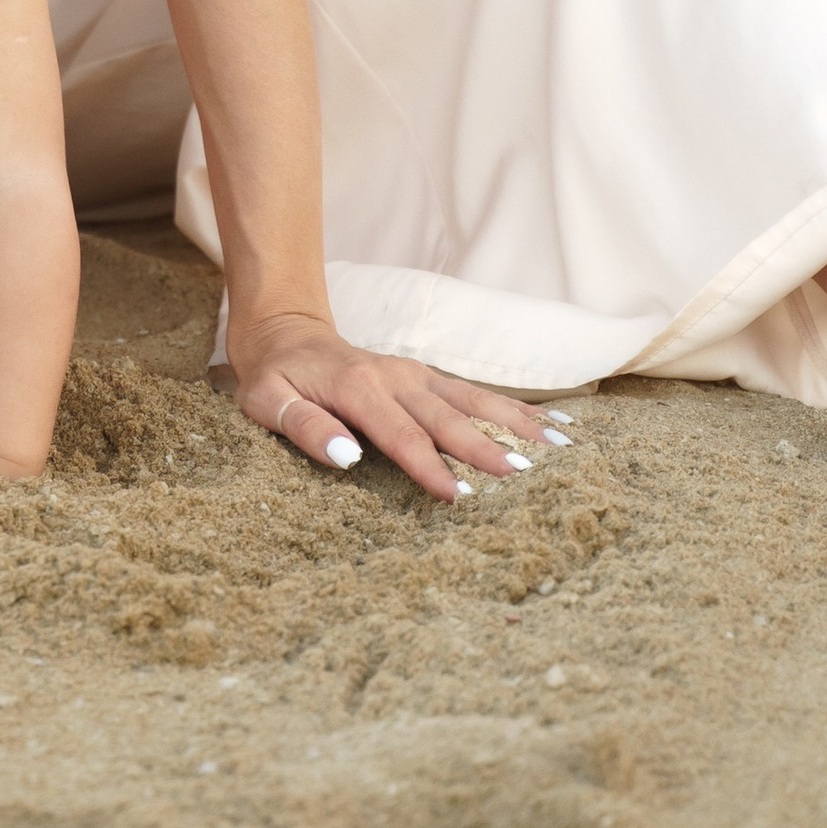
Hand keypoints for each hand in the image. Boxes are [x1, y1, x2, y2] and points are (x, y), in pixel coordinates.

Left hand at [225, 309, 559, 500]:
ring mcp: (416, 375)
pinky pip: (473, 395)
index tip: (459, 495)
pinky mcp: (427, 378)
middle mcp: (396, 377)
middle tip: (525, 476)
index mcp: (358, 387)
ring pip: (472, 401)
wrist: (286, 332)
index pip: (400, 434)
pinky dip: (513, 409)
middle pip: (447, 418)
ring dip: (515, 422)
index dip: (429, 466)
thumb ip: (304, 426)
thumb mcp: (267, 401)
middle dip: (486, 447)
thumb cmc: (275, 377)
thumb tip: (346, 456)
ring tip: (559, 445)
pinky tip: (550, 424)